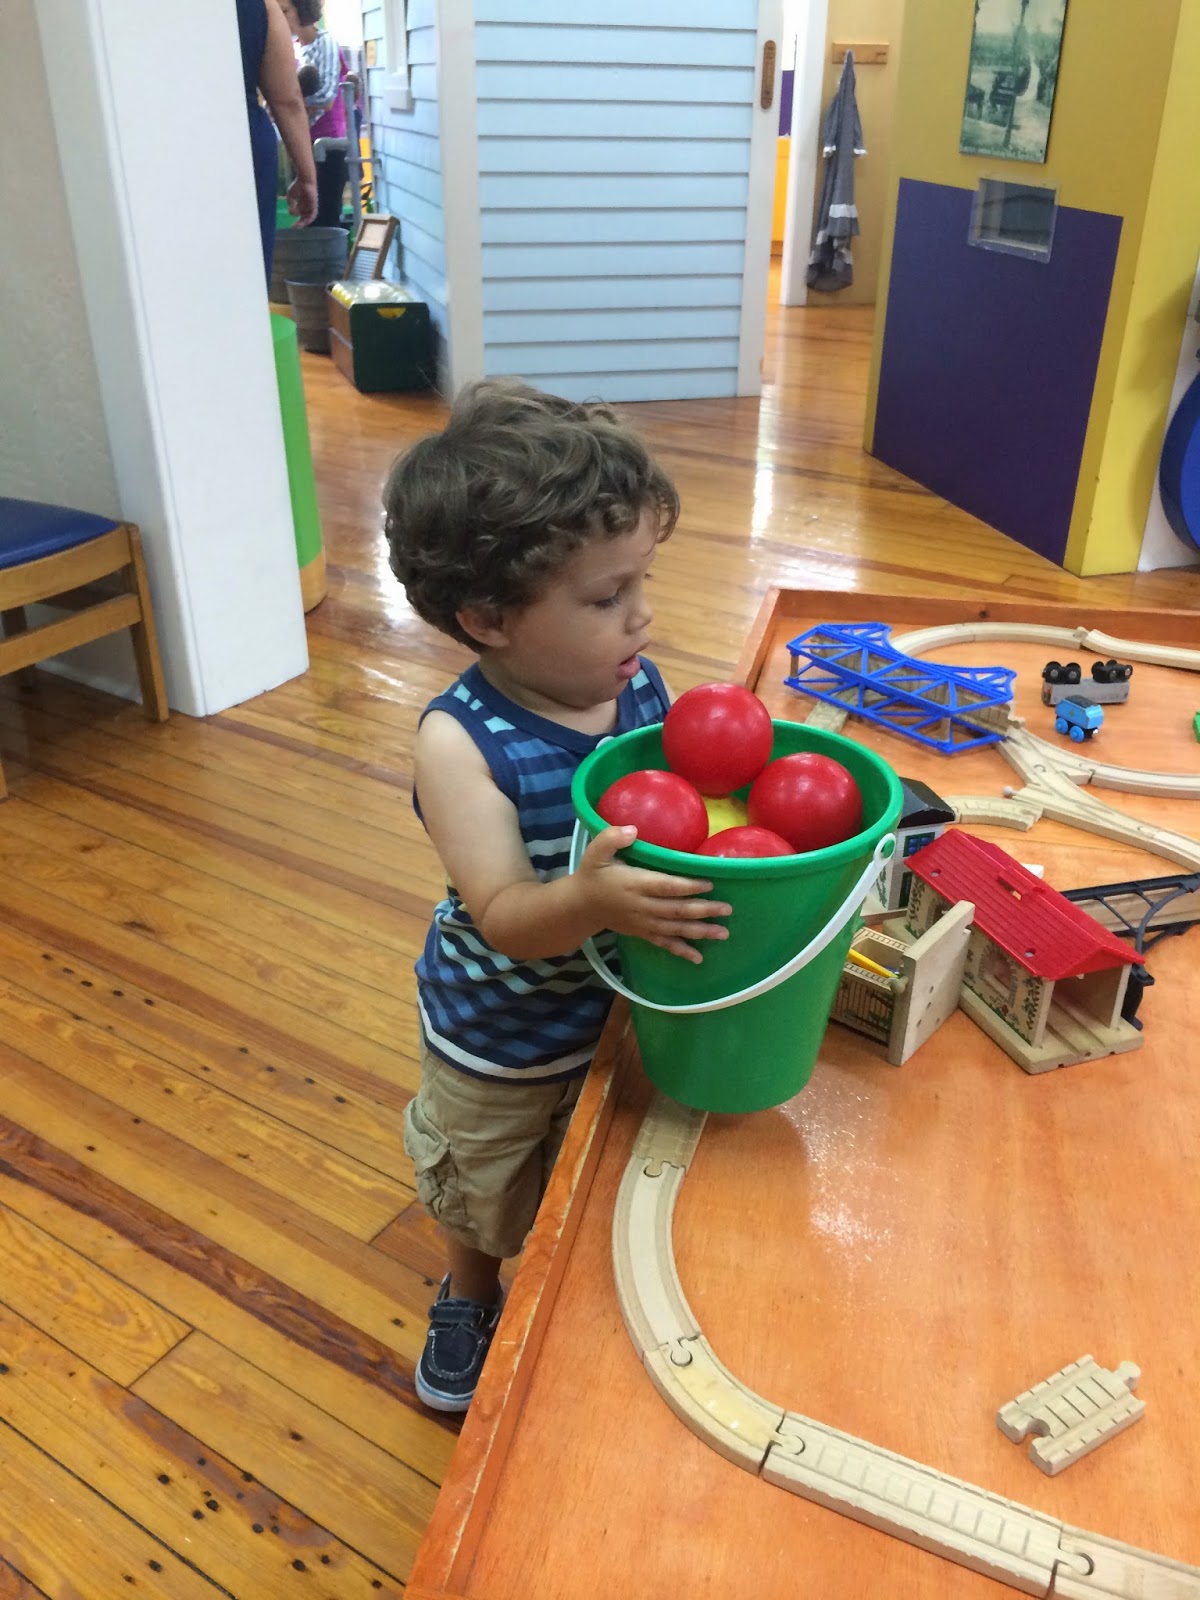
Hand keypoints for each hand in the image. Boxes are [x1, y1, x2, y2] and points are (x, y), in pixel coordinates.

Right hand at [287, 174, 317, 225]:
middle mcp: (308, 207)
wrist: (304, 179)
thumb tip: (291, 213)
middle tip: (293, 227)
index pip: (301, 216)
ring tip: (298, 225)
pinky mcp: (315, 204)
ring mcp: (312, 206)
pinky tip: (303, 218)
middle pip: (305, 219)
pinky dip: (309, 217)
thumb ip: (291, 205)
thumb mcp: (291, 197)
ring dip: (304, 222)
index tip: (291, 226)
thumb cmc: (297, 186)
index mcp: (303, 205)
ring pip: (309, 217)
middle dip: (300, 224)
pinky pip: (313, 214)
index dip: (296, 222)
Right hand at [575, 827, 730, 963]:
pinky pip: (664, 944)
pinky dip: (681, 951)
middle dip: (703, 910)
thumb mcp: (595, 852)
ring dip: (700, 931)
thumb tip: (632, 830)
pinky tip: (699, 958)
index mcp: (634, 884)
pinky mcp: (643, 933)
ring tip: (723, 933)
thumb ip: (611, 838)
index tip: (709, 884)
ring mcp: (643, 922)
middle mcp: (641, 906)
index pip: (665, 886)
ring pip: (675, 929)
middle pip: (676, 910)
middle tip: (727, 909)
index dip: (687, 886)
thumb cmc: (592, 875)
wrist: (580, 906)